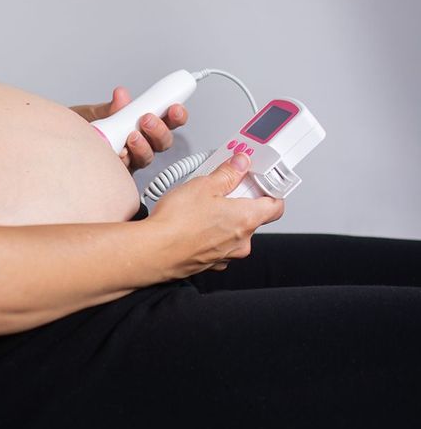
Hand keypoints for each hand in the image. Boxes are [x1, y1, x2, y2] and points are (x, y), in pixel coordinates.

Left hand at [70, 87, 187, 172]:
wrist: (54, 150)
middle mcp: (137, 147)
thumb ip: (109, 108)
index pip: (166, 122)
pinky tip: (118, 154)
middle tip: (147, 119)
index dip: (175, 116)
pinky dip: (124, 162)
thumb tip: (121, 96)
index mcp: (139, 127)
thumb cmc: (75, 133)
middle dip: (159, 130)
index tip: (175, 107)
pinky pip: (126, 173)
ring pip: (146, 158)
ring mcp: (127, 163)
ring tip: (131, 136)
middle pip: (162, 143)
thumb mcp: (90, 115)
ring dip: (143, 146)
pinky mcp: (115, 178)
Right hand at [148, 153, 284, 276]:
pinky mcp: (209, 264)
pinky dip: (209, 235)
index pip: (276, 206)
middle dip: (239, 203)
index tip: (259, 182)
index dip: (270, 191)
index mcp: (247, 219)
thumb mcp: (203, 185)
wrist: (153, 252)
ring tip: (200, 207)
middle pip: (252, 218)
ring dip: (222, 220)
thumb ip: (227, 173)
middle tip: (220, 190)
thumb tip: (240, 164)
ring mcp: (226, 256)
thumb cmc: (177, 224)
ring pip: (232, 233)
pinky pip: (216, 246)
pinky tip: (192, 225)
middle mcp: (241, 242)